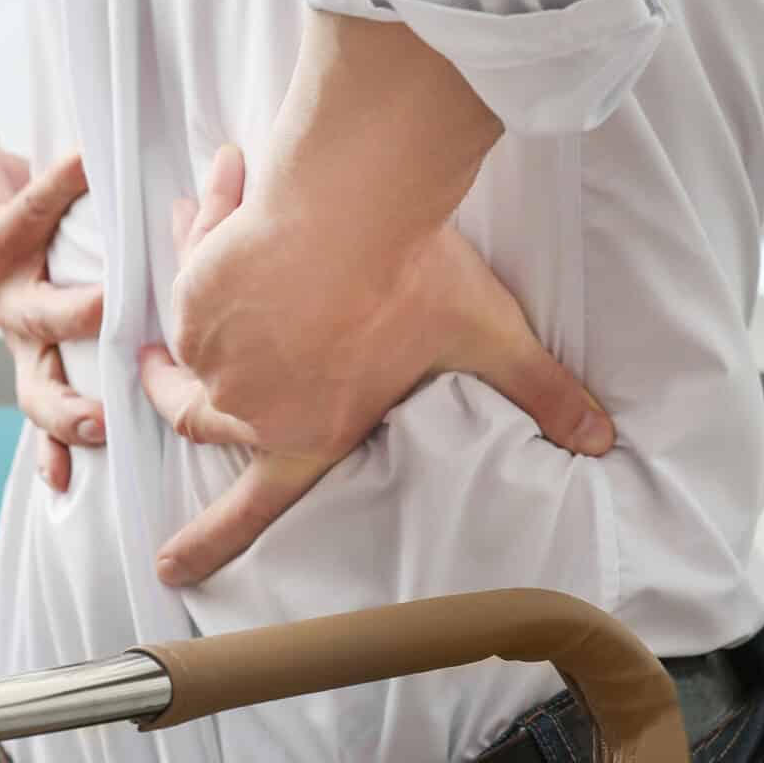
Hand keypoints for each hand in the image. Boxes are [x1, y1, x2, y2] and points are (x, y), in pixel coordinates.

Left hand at [0, 137, 105, 489]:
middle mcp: (15, 327)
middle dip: (69, 411)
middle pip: (37, 386)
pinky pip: (35, 206)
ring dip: (78, 311)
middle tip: (106, 423)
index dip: (67, 444)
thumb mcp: (44, 284)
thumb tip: (199, 316)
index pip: (53, 409)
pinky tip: (94, 160)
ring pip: (37, 312)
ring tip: (116, 303)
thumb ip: (101, 308)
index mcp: (34, 347)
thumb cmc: (10, 238)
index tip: (111, 456)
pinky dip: (68, 180)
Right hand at [138, 144, 614, 585]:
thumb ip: (540, 393)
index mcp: (309, 433)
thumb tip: (602, 440)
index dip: (209, 540)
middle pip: (195, 418)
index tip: (170, 567)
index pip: (254, 507)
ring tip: (213, 249)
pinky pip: (190, 263)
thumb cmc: (415, 280)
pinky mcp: (194, 288)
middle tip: (162, 377)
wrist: (352, 209)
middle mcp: (250, 401)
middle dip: (172, 397)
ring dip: (201, 298)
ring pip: (187, 336)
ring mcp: (213, 347)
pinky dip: (206, 233)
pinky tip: (227, 195)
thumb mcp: (488, 342)